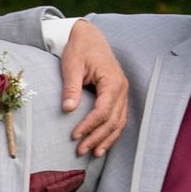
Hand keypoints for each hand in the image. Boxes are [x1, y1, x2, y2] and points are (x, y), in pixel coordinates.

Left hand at [61, 20, 130, 154]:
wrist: (89, 37)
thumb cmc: (79, 50)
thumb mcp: (72, 66)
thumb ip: (71, 88)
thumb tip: (68, 109)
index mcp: (112, 80)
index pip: (103, 110)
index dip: (89, 125)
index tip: (74, 136)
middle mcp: (121, 88)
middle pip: (113, 120)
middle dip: (97, 137)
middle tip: (80, 150)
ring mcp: (122, 92)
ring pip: (119, 121)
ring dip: (107, 139)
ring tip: (93, 153)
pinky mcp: (117, 95)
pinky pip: (118, 117)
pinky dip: (111, 132)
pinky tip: (102, 143)